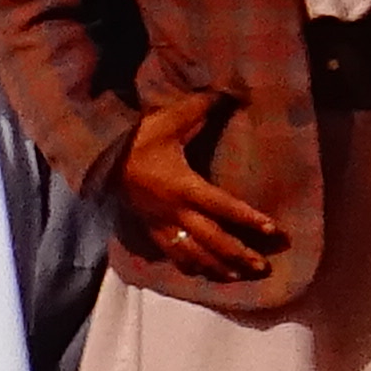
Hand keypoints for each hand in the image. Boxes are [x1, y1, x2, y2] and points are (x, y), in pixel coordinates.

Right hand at [114, 91, 279, 284]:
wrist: (96, 158)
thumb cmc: (136, 139)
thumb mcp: (168, 121)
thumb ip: (199, 109)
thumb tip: (226, 93)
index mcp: (183, 186)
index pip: (223, 206)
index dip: (248, 219)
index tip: (273, 229)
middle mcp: (174, 210)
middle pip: (212, 239)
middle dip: (238, 253)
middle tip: (263, 265)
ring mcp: (160, 223)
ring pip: (192, 253)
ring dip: (217, 266)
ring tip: (239, 277)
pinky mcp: (149, 228)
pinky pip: (171, 253)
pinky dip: (189, 265)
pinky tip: (203, 273)